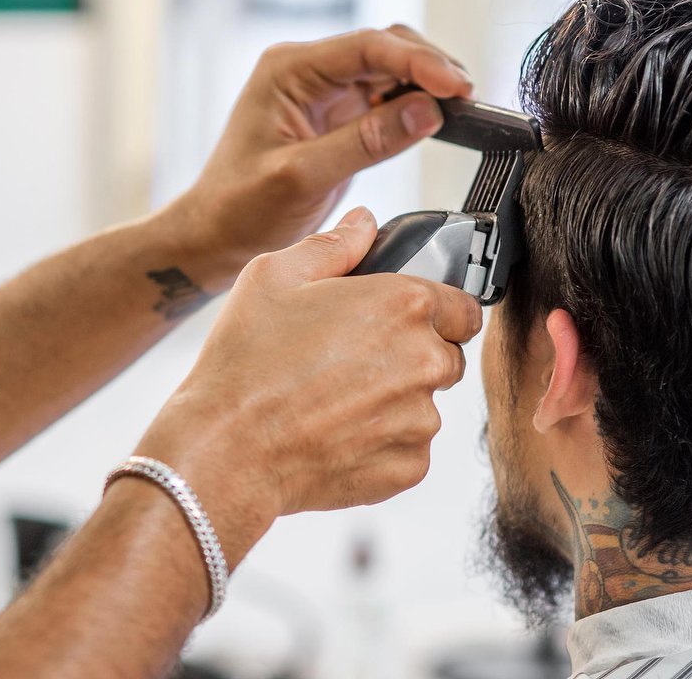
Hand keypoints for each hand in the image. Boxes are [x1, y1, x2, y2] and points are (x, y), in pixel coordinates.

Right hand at [135, 207, 482, 563]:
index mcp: (405, 305)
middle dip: (412, 358)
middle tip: (354, 363)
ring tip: (335, 402)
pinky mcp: (409, 467)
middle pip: (446, 357)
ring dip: (395, 403)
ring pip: (424, 406)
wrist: (227, 450)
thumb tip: (365, 224)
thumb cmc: (245, 362)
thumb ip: (333, 246)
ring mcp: (420, 419)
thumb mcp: (274, 277)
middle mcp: (425, 361)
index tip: (408, 324)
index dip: (438, 314)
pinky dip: (382, 444)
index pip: (464, 309)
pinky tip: (336, 435)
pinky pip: (409, 449)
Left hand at [163, 25, 473, 288]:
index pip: (367, 47)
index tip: (456, 87)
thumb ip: (367, 142)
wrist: (216, 236)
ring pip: (388, 71)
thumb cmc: (240, 207)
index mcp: (289, 71)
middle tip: (466, 98)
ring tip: (459, 109)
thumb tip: (426, 113)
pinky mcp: (336, 118)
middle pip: (383, 48)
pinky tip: (433, 122)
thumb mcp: (304, 176)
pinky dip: (412, 108)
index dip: (418, 63)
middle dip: (428, 67)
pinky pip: (383, 100)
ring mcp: (323, 94)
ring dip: (424, 85)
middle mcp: (307, 72)